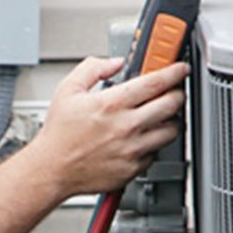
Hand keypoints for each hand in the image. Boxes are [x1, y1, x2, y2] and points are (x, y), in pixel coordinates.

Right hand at [32, 56, 187, 198]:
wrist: (52, 169)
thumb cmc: (59, 134)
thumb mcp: (68, 90)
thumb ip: (93, 68)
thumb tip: (115, 63)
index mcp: (112, 104)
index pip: (156, 82)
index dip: (174, 72)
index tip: (180, 69)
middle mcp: (126, 126)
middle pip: (171, 104)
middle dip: (178, 94)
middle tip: (174, 92)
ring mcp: (132, 149)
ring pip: (171, 131)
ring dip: (171, 121)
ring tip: (161, 117)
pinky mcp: (133, 168)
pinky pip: (156, 153)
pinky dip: (154, 144)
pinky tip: (142, 138)